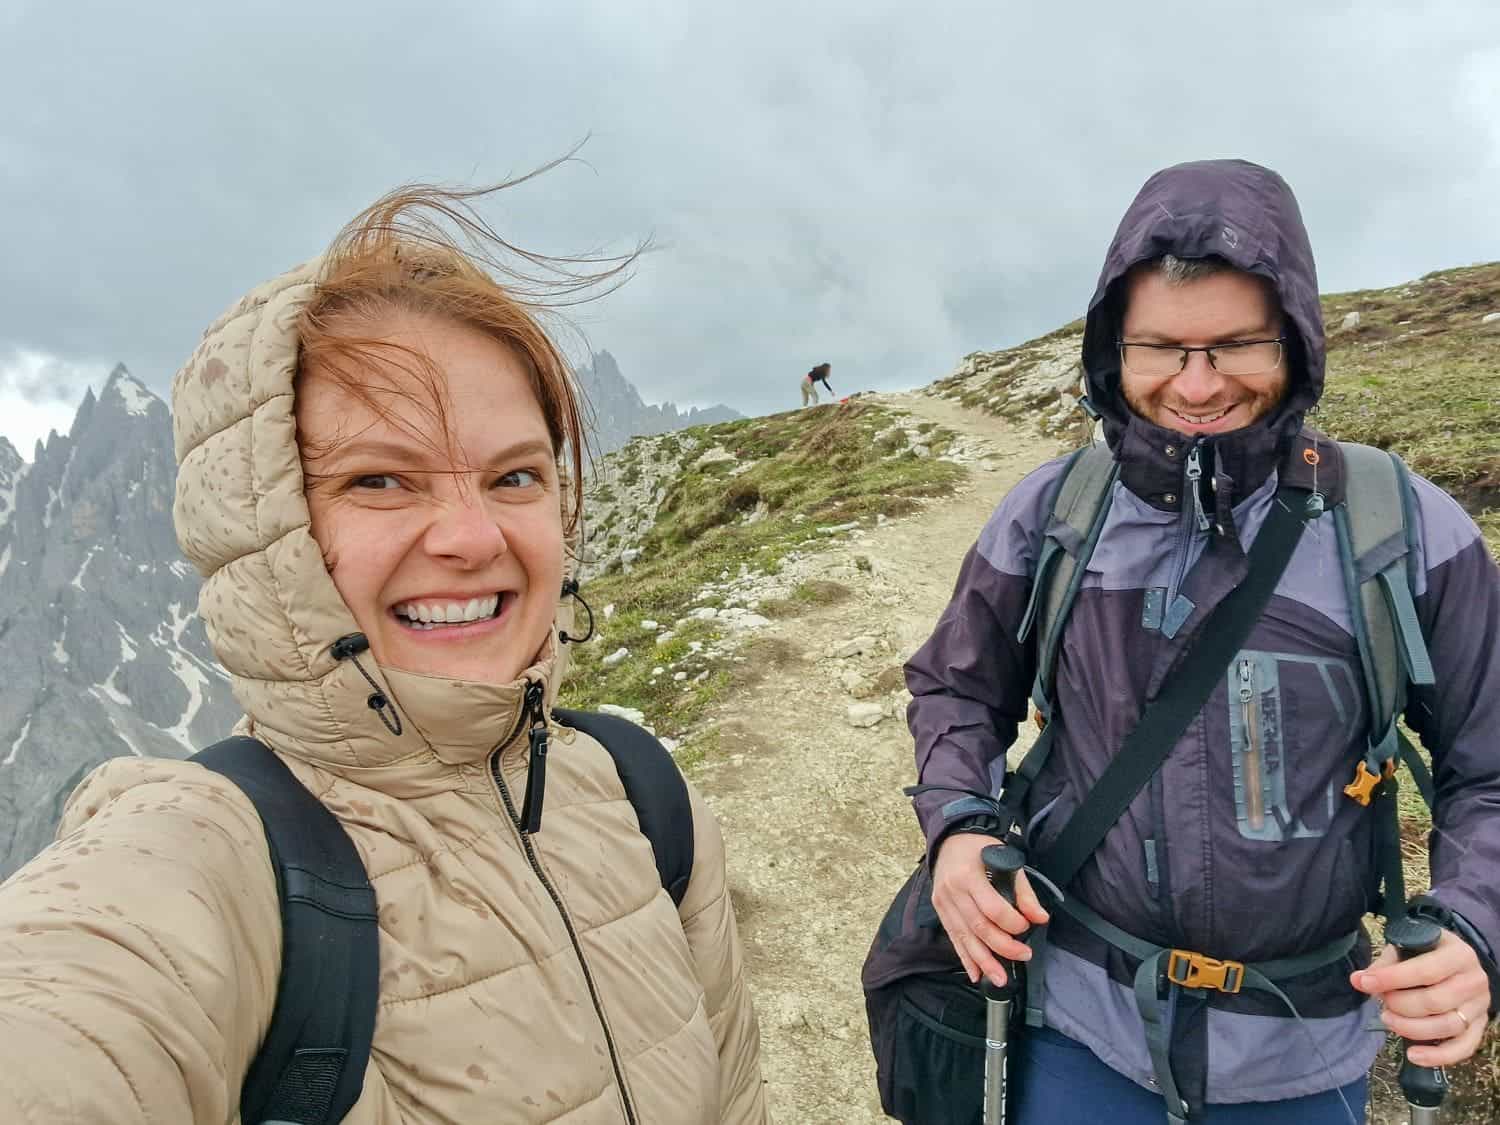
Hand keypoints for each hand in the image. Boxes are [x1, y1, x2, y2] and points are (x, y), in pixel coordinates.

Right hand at [931, 833, 1049, 988]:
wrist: (950, 839)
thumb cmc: (980, 847)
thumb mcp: (1005, 859)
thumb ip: (1023, 891)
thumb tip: (1040, 918)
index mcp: (968, 875)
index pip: (992, 908)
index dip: (1012, 922)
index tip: (1026, 927)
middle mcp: (952, 891)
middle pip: (978, 927)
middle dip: (1003, 947)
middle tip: (1023, 955)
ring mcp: (944, 902)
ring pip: (964, 938)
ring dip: (984, 961)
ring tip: (1000, 979)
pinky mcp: (941, 911)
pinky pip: (954, 938)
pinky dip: (965, 958)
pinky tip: (976, 974)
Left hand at [1349, 929, 1491, 1066]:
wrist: (1458, 963)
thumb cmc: (1427, 954)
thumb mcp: (1409, 948)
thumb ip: (1386, 964)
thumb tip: (1359, 980)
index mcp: (1459, 954)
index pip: (1425, 971)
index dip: (1391, 979)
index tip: (1364, 982)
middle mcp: (1475, 980)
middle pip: (1435, 1001)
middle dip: (1400, 1004)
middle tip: (1382, 1001)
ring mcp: (1480, 1006)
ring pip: (1447, 1026)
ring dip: (1411, 1028)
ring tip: (1387, 1019)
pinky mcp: (1479, 1027)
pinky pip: (1463, 1048)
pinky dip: (1437, 1056)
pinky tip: (1413, 1055)